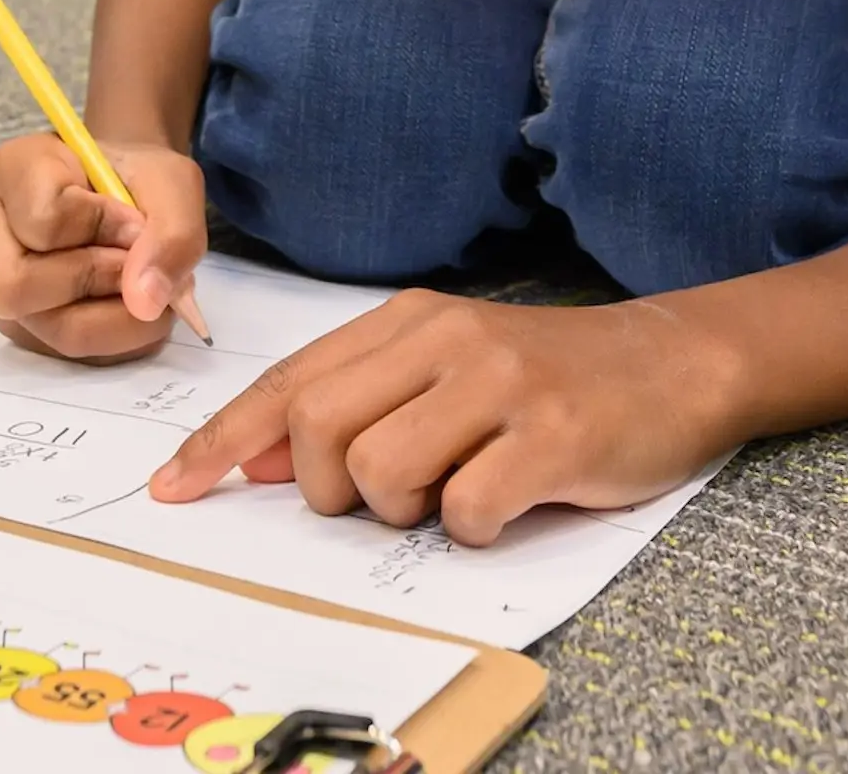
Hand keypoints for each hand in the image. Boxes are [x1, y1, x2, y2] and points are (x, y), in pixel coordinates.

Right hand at [0, 132, 207, 362]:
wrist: (127, 191)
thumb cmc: (137, 178)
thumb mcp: (173, 182)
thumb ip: (172, 232)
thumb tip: (146, 301)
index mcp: (13, 169)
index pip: (44, 219)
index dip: (103, 226)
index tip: (134, 219)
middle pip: (16, 288)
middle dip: (95, 280)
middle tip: (136, 262)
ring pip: (47, 328)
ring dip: (115, 315)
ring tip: (141, 283)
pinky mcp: (18, 325)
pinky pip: (67, 352)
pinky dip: (115, 335)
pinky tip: (129, 302)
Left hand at [147, 292, 744, 544]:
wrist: (673, 362)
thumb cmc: (547, 377)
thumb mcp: (447, 367)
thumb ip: (358, 399)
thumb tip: (254, 458)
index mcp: (411, 319)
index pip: (289, 379)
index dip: (223, 440)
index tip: (173, 488)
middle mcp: (448, 338)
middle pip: (316, 427)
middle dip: (324, 488)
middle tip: (381, 497)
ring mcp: (500, 383)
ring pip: (380, 472)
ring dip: (403, 510)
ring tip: (456, 490)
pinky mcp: (551, 435)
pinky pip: (463, 510)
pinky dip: (473, 527)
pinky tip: (508, 501)